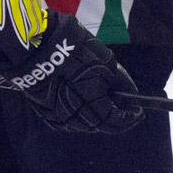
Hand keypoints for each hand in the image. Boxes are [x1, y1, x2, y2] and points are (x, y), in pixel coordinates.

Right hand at [1, 13, 140, 135]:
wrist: (34, 46)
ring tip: (101, 103)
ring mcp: (56, 115)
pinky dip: (76, 114)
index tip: (138, 112)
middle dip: (113, 118)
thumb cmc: (74, 50)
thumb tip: (130, 93)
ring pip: (80, 124)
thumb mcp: (105, 61)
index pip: (115, 121)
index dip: (129, 118)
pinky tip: (79, 102)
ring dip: (94, 117)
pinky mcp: (44, 111)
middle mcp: (74, 115)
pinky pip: (64, 119)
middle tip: (122, 108)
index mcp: (92, 104)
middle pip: (98, 125)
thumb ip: (120, 81)